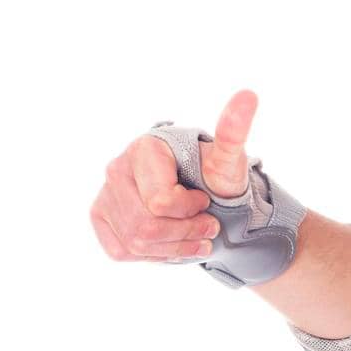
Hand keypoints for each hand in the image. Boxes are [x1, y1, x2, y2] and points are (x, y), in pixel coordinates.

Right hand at [89, 89, 258, 263]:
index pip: (161, 203)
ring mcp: (105, 193)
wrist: (202, 195)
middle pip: (147, 226)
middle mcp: (117, 168)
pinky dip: (154, 255)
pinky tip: (171, 243)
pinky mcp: (101, 217)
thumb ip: (234, 132)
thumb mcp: (228, 160)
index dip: (190, 211)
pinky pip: (123, 251)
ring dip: (175, 248)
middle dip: (186, 233)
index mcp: (143, 150)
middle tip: (209, 228)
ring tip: (196, 240)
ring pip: (136, 242)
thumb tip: (249, 95)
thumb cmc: (213, 176)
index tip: (205, 200)